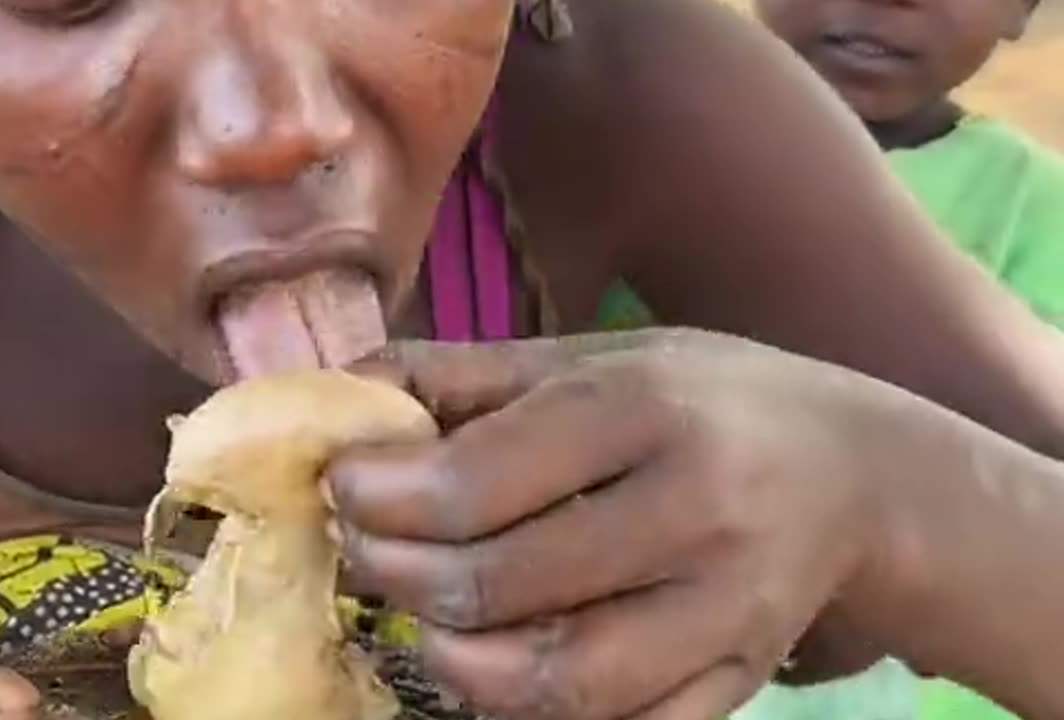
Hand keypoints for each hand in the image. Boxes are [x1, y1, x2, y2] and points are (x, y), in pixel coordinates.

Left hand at [326, 330, 903, 719]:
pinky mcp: (739, 681)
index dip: (382, 495)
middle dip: (397, 574)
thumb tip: (345, 387)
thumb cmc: (704, 399)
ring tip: (419, 618)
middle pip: (500, 584)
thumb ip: (467, 374)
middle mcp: (695, 512)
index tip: (341, 487)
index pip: (476, 480)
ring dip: (454, 662)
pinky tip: (497, 668)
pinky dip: (535, 715)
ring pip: (556, 682)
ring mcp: (725, 612)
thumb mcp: (596, 355)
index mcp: (646, 410)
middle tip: (362, 551)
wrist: (856, 472)